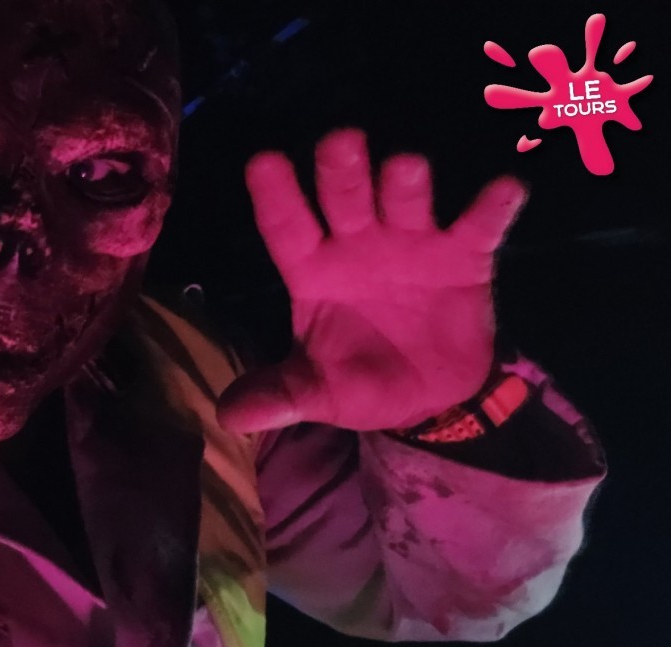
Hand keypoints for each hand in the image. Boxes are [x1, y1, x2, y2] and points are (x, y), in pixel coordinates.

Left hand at [217, 129, 527, 432]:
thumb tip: (228, 417)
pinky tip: (505, 190)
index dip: (275, 197)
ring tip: (407, 169)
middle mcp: (358, 244)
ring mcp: (411, 245)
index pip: (288, 228)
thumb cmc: (360, 381)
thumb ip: (280, 395)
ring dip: (405, 184)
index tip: (263, 162)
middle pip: (346, 199)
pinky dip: (491, 209)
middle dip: (342, 172)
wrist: (429, 399)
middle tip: (340, 141)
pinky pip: (477, 228)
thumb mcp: (318, 393)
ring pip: (405, 202)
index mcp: (314, 270)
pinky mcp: (463, 258)